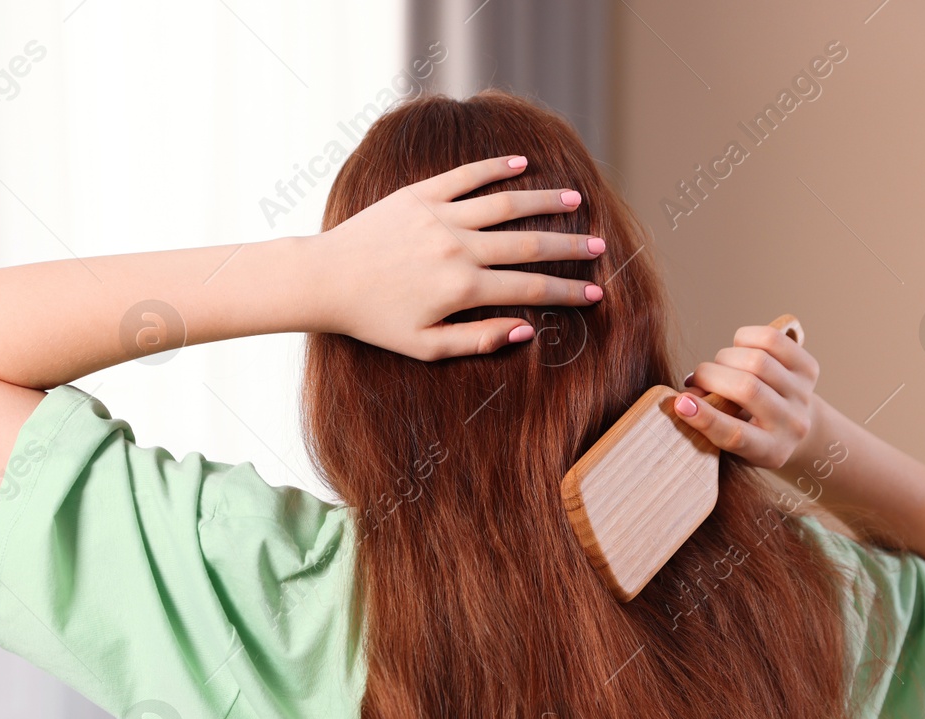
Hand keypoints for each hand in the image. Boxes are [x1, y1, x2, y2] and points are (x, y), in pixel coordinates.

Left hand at [309, 155, 605, 360]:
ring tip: (575, 199)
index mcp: (462, 289)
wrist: (324, 280)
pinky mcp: (419, 195)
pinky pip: (465, 176)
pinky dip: (496, 168)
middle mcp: (457, 248)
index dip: (566, 291)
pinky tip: (522, 165)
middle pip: (529, 244)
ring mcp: (439, 216)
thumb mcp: (425, 347)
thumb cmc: (374, 321)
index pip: (529, 289)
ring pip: (505, 203)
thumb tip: (526, 331)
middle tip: (600, 246)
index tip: (596, 292)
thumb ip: (477, 340)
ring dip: (544, 200)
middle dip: (569, 246)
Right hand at [671, 323, 820, 468]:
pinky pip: (771, 340)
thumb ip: (709, 422)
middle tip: (697, 379)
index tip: (680, 403)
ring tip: (719, 367)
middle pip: (747, 389)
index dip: (706, 418)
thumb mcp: (730, 441)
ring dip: (725, 358)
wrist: (795, 426)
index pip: (736, 436)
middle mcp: (792, 424)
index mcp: (769, 451)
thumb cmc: (749, 432)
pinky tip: (739, 351)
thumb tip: (684, 399)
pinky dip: (744, 339)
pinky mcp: (808, 368)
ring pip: (757, 360)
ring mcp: (803, 394)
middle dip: (711, 376)